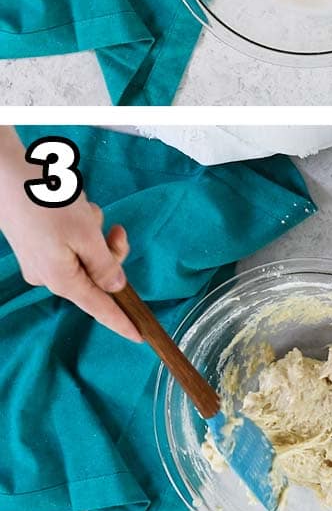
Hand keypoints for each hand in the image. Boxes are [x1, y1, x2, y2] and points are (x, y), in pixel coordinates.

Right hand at [3, 198, 138, 341]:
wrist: (6, 175)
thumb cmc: (47, 204)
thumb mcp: (85, 235)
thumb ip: (104, 264)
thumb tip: (116, 287)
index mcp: (62, 280)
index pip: (99, 307)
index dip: (121, 321)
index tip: (140, 335)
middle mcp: (49, 275)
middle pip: (99, 274)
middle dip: (110, 250)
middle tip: (114, 229)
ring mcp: (42, 259)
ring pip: (88, 251)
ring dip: (93, 230)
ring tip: (80, 210)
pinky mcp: (38, 242)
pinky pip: (72, 239)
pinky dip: (80, 223)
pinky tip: (71, 206)